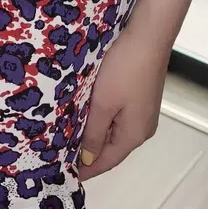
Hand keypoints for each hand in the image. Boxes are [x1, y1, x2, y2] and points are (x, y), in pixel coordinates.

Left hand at [76, 26, 167, 178]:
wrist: (148, 35)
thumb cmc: (124, 70)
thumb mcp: (103, 104)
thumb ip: (93, 134)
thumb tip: (88, 159)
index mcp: (134, 135)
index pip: (106, 161)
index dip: (85, 169)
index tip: (62, 173)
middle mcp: (143, 128)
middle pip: (112, 148)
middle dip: (87, 153)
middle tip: (60, 154)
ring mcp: (144, 113)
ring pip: (114, 132)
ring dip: (93, 135)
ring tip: (68, 136)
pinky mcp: (142, 98)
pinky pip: (119, 118)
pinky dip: (102, 121)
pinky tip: (86, 115)